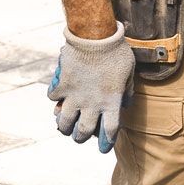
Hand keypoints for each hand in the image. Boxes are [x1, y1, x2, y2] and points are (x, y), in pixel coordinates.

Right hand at [49, 23, 135, 153]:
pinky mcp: (62, 85)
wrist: (95, 35)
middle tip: (79, 137)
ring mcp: (75, 95)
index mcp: (111, 103)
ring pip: (64, 121)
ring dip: (63, 126)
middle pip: (83, 131)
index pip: (109, 132)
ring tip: (63, 127)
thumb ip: (127, 91)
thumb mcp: (129, 72)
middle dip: (80, 138)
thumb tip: (125, 103)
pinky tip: (56, 97)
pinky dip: (54, 99)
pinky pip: (54, 97)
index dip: (106, 143)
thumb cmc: (117, 52)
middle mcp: (92, 104)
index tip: (104, 148)